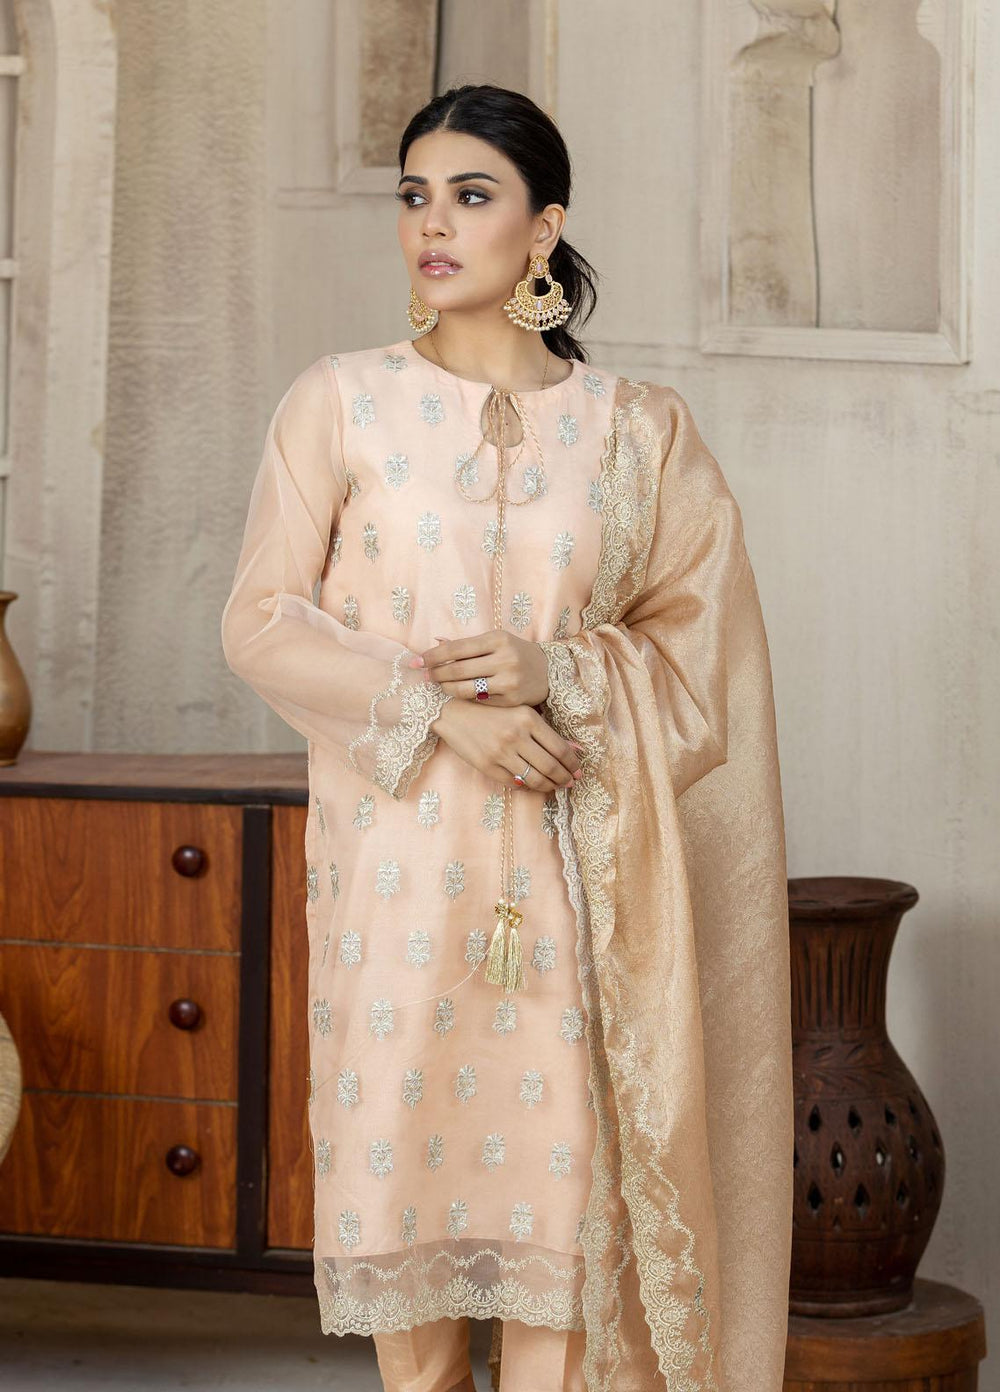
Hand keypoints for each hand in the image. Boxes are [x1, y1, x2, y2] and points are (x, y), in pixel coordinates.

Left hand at [410, 628, 549, 706]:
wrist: (548, 672)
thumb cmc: (515, 652)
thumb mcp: (495, 641)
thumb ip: (467, 644)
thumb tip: (436, 642)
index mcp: (498, 639)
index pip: (457, 648)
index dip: (433, 655)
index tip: (418, 661)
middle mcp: (504, 659)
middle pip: (458, 669)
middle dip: (436, 673)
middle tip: (425, 676)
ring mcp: (509, 681)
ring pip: (466, 689)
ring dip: (447, 688)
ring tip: (440, 686)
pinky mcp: (511, 700)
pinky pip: (478, 700)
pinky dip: (465, 697)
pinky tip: (458, 693)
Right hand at [430, 697, 583, 792]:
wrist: (454, 713)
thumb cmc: (492, 710)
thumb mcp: (522, 713)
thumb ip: (547, 731)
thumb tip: (576, 750)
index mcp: (528, 719)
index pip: (560, 749)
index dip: (573, 764)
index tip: (578, 771)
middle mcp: (515, 736)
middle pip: (550, 767)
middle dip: (564, 778)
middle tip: (570, 783)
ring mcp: (500, 752)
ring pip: (534, 779)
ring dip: (549, 786)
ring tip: (555, 786)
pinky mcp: (487, 766)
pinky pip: (514, 783)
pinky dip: (527, 787)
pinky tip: (533, 784)